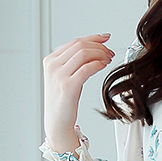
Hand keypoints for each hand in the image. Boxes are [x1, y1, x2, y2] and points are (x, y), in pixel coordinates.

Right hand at [43, 33, 114, 151]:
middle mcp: (53, 65)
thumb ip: (74, 63)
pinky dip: (98, 64)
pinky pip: (87, 68)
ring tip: (108, 59)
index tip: (106, 38)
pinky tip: (103, 66)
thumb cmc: (63, 102)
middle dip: (99, 46)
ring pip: (84, 53)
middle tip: (110, 52)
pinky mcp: (68, 85)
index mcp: (51, 60)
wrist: (57, 123)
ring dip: (100, 54)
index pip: (74, 41)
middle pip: (80, 45)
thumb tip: (94, 50)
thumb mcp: (65, 77)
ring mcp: (59, 75)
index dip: (93, 38)